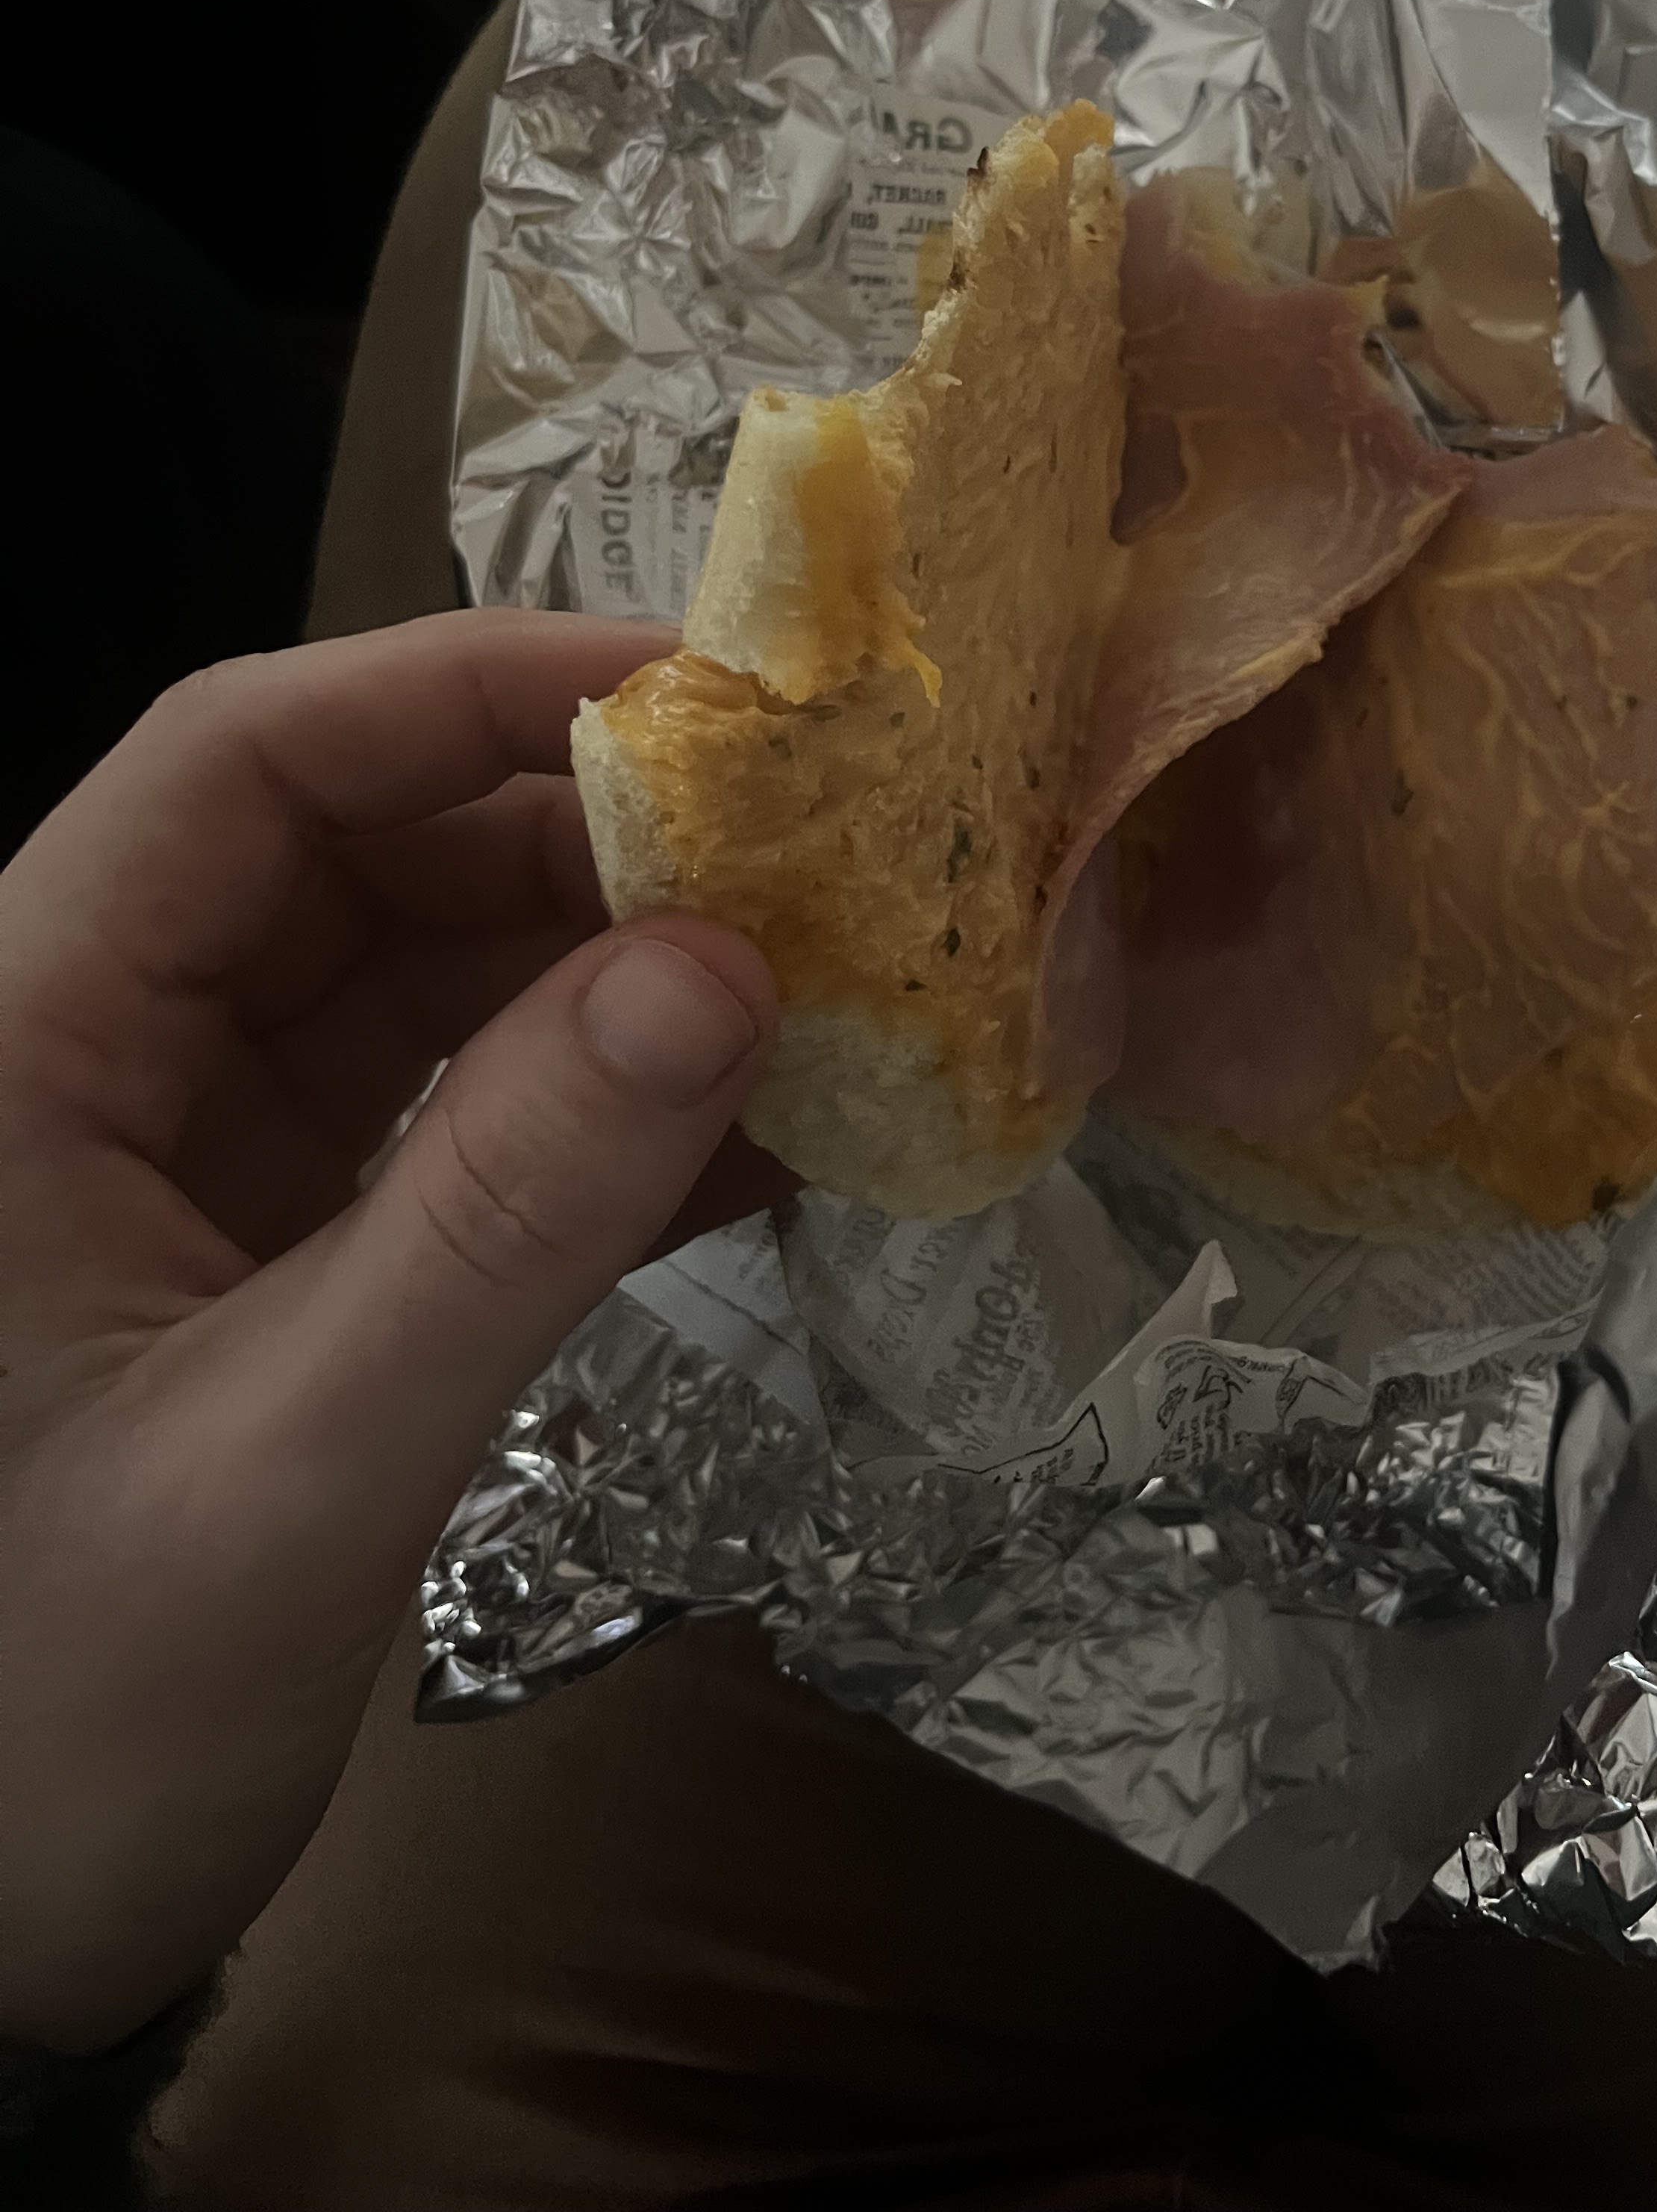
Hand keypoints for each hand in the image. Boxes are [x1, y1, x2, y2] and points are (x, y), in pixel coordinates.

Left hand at [0, 612, 781, 2051]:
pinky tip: (767, 1139)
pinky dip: (601, 1126)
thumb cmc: (41, 1718)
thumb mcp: (288, 1467)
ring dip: (619, 982)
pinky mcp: (269, 1249)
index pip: (244, 760)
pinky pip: (451, 1127)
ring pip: (425, 978)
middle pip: (360, 848)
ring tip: (830, 990)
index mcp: (24, 1034)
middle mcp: (103, 1049)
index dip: (465, 684)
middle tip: (823, 859)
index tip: (700, 694)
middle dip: (588, 840)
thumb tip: (727, 969)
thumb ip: (504, 1215)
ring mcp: (190, 1149)